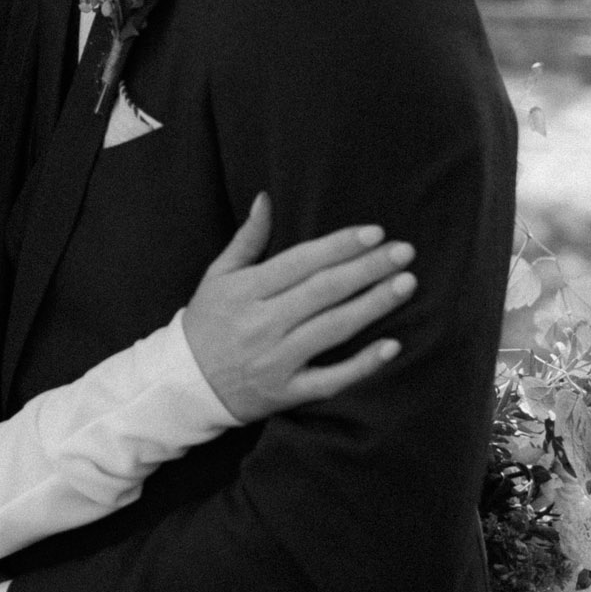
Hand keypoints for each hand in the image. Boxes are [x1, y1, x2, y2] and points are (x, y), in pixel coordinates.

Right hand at [181, 195, 415, 422]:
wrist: (185, 384)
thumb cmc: (208, 321)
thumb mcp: (218, 275)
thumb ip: (247, 238)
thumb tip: (265, 198)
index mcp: (246, 290)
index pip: (301, 262)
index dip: (339, 246)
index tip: (375, 232)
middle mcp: (262, 324)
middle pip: (323, 292)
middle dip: (367, 269)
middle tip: (404, 252)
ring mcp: (276, 360)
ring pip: (332, 330)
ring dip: (373, 306)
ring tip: (405, 284)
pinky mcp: (287, 393)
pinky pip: (331, 379)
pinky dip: (363, 365)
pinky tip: (392, 346)